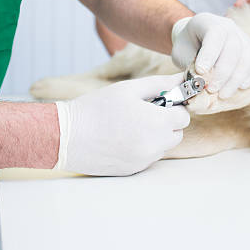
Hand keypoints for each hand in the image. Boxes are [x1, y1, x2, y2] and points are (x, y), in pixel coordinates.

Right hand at [54, 73, 189, 175]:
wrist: (66, 137)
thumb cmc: (95, 109)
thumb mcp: (128, 89)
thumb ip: (159, 84)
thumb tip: (180, 79)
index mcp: (156, 123)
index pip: (184, 117)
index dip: (174, 107)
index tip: (161, 102)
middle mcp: (154, 146)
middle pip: (176, 134)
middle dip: (166, 122)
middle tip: (144, 112)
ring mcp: (143, 160)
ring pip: (163, 147)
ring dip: (155, 136)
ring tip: (130, 125)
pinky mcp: (133, 170)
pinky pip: (148, 157)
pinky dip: (142, 148)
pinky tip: (122, 138)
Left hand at [171, 13, 249, 98]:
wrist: (195, 40)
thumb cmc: (187, 48)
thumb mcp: (180, 55)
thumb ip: (187, 67)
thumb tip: (195, 85)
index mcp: (207, 21)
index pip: (215, 34)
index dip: (210, 54)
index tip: (201, 72)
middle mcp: (228, 25)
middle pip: (234, 47)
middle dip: (223, 72)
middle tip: (212, 90)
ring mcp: (243, 35)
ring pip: (248, 55)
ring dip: (236, 78)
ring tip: (223, 94)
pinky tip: (242, 86)